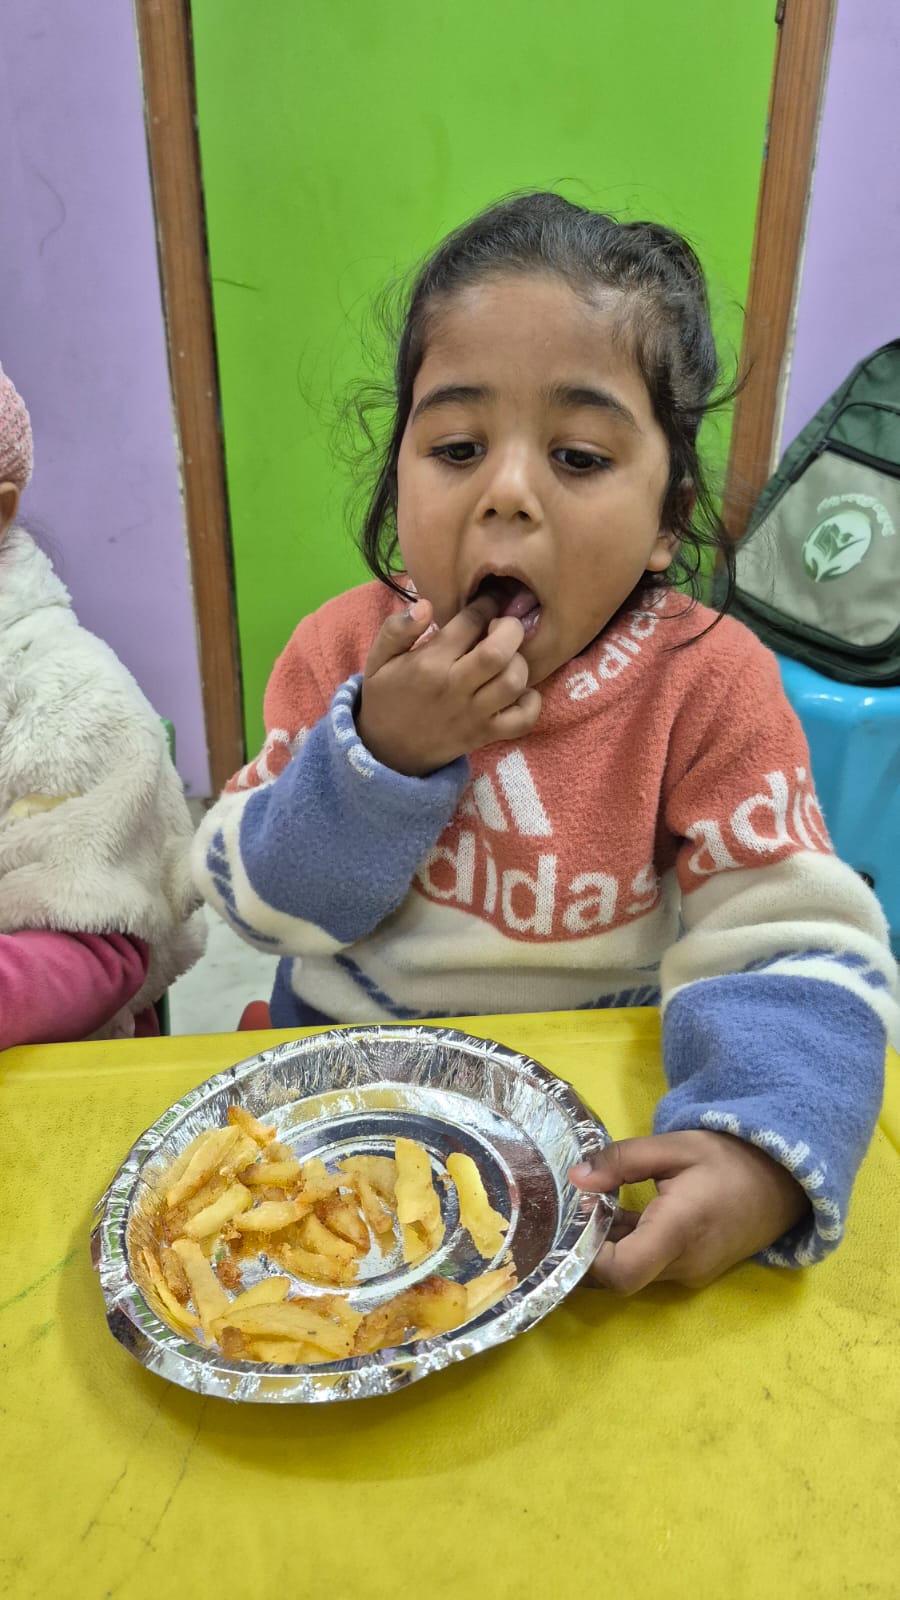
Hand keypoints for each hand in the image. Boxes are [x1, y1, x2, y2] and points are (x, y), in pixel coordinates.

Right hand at [355, 595, 541, 775]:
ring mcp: (473, 714)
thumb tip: (426, 605)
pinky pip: (522, 720)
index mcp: (429, 664)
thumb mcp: (379, 659)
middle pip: (499, 652)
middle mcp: (454, 687)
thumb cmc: (386, 697)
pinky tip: (521, 691)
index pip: (469, 623)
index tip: (489, 601)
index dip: (486, 604)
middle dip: (511, 629)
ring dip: (520, 663)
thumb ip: (397, 628)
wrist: (387, 751)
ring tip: (509, 658)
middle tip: (504, 627)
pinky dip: (531, 704)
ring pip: (513, 682)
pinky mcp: (485, 735)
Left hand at [569, 1130, 809, 1292]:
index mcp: (679, 1231)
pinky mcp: (692, 1269)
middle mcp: (684, 1264)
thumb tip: (576, 1178)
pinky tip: (612, 1216)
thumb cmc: (729, 1158)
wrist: (784, 1182)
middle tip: (567, 1212)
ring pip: (633, 1272)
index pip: (622, 1272)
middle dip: (589, 1249)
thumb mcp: (674, 1146)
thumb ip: (623, 1161)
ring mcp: (690, 1272)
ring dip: (607, 1247)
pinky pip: (649, 1265)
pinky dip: (628, 1246)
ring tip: (586, 1208)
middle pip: (621, 1277)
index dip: (588, 1256)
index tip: (573, 1220)